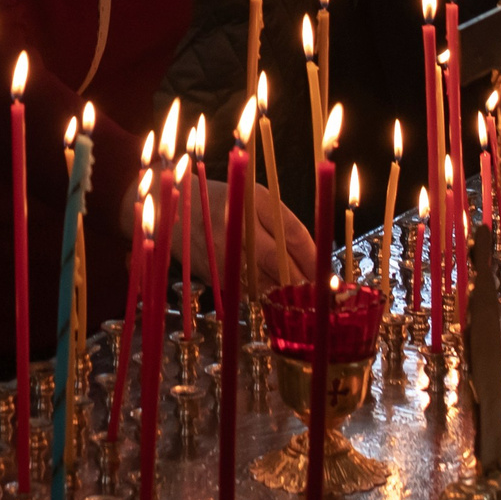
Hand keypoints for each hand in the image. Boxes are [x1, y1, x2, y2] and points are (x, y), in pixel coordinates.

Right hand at [193, 175, 317, 289]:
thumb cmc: (221, 201)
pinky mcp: (211, 273)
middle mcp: (237, 225)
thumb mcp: (253, 199)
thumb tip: (311, 257)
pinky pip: (245, 290)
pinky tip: (274, 298)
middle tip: (320, 294)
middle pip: (279, 261)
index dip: (312, 256)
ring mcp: (221, 251)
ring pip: (263, 281)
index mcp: (253, 201)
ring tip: (303, 300)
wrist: (173, 208)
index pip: (292, 232)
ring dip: (285, 293)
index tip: (327, 272)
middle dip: (303, 280)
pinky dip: (262, 295)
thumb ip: (280, 223)